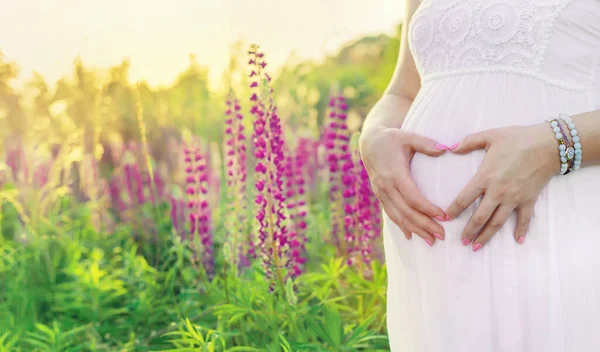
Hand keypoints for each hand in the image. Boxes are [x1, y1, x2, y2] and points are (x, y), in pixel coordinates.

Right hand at [359, 126, 447, 245]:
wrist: (369, 142)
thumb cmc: (392, 139)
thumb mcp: (409, 137)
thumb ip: (427, 143)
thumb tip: (447, 148)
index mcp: (395, 174)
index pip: (413, 197)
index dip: (428, 209)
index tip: (444, 217)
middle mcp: (386, 187)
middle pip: (406, 212)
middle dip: (424, 225)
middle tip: (442, 235)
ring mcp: (381, 193)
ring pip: (398, 217)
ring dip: (415, 230)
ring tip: (431, 241)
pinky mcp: (380, 196)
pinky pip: (390, 214)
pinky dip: (401, 226)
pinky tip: (411, 236)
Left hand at [445, 123, 558, 250]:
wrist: (547, 144)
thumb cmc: (517, 138)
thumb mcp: (490, 136)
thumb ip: (468, 142)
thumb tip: (450, 147)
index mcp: (485, 177)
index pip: (464, 198)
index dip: (453, 210)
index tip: (445, 218)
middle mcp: (497, 192)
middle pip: (479, 216)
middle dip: (469, 231)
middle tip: (461, 242)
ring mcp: (514, 198)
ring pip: (497, 222)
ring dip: (487, 236)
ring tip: (477, 247)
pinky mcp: (529, 200)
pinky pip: (524, 219)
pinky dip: (521, 230)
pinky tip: (518, 240)